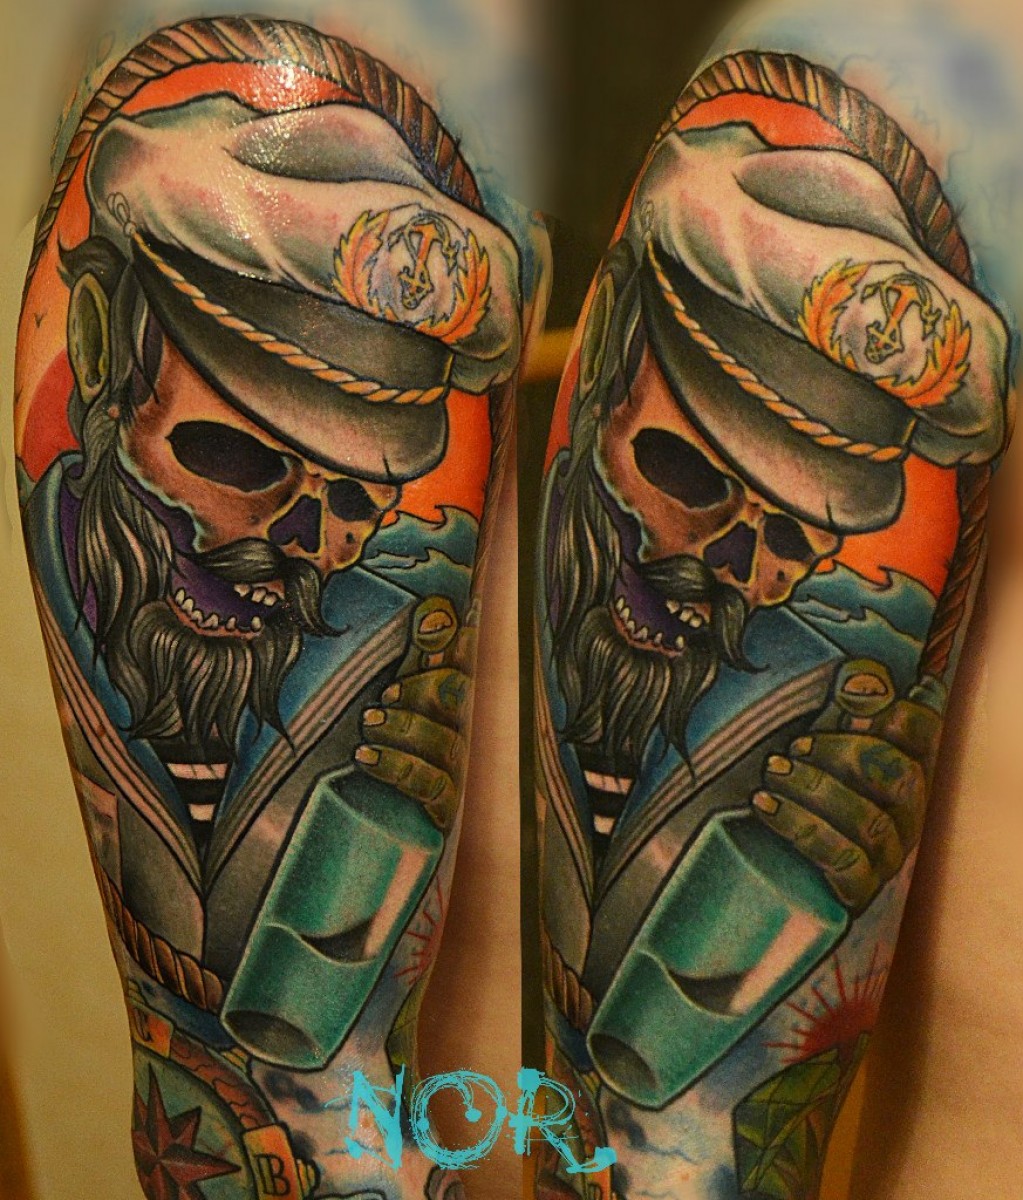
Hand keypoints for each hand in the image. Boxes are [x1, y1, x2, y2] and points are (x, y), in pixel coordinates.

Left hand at [355, 597, 476, 830]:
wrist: (418, 848)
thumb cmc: (420, 764)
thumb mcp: (421, 708)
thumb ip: (431, 664)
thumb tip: (434, 612)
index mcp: (482, 706)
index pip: (483, 667)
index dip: (469, 643)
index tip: (451, 621)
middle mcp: (486, 739)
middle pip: (469, 703)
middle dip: (428, 689)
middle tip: (388, 696)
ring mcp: (472, 777)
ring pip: (449, 741)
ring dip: (407, 727)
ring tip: (371, 722)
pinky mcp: (453, 813)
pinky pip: (432, 786)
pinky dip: (398, 767)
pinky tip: (367, 758)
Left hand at [751, 660, 944, 912]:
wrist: (754, 867)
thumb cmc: (790, 788)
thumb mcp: (814, 740)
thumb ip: (843, 707)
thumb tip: (864, 682)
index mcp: (901, 764)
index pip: (926, 731)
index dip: (898, 711)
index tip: (851, 700)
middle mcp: (905, 812)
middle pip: (899, 775)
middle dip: (843, 752)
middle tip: (794, 748)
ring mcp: (887, 854)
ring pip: (869, 821)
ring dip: (815, 789)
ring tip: (772, 773)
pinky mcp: (859, 890)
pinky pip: (842, 860)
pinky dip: (800, 827)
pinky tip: (764, 806)